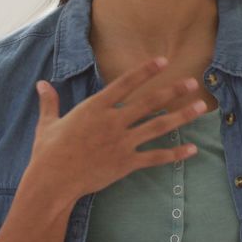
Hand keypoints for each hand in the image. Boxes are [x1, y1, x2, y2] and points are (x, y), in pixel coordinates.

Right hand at [28, 57, 207, 201]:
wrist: (52, 181)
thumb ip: (49, 102)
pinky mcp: (125, 163)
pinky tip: (192, 150)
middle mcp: (112, 121)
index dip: (145, 71)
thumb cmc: (48, 152)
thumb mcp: (48, 123)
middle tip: (193, 81)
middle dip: (172, 91)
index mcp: (95, 107)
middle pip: (148, 102)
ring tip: (201, 107)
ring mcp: (121, 143)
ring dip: (181, 116)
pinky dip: (174, 154)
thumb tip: (41, 84)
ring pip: (158, 126)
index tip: (163, 61)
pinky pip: (155, 157)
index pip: (125, 83)